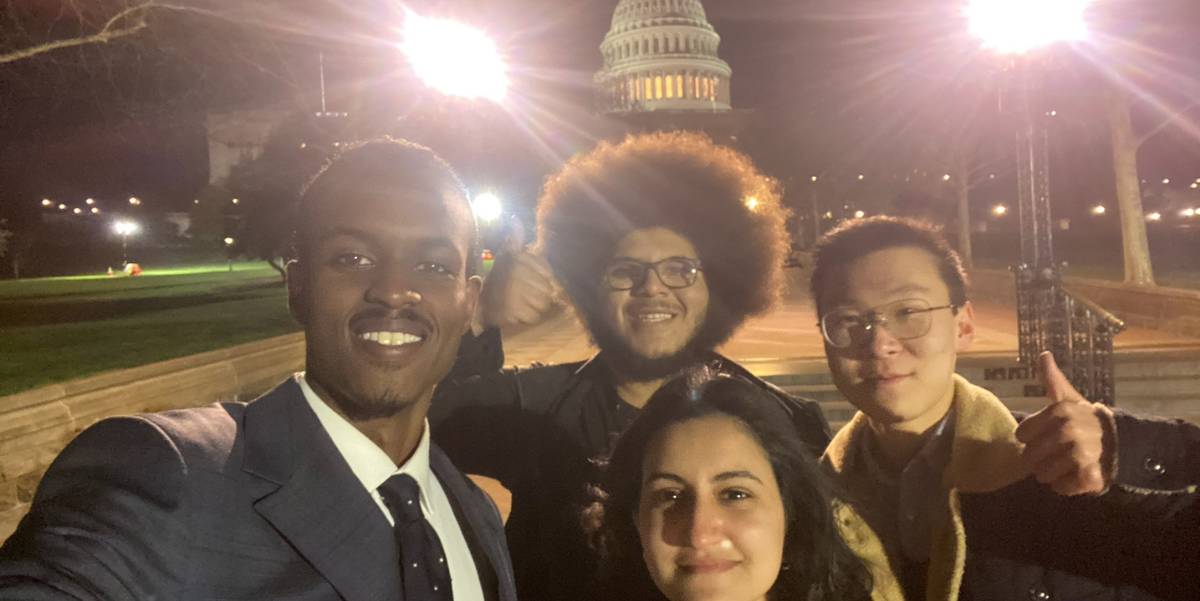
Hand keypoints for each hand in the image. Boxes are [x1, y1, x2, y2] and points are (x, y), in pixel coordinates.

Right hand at [477, 227, 559, 329]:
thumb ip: (514, 239)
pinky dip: (527, 317)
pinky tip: (518, 311)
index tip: (532, 279)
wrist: (478, 303)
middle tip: (525, 294)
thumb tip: (515, 219)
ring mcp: (513, 294)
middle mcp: (515, 274)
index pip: (547, 272)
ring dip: (534, 305)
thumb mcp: (506, 255)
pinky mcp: (511, 312)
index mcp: (516, 258)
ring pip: (542, 303)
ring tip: (522, 302)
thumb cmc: (497, 277)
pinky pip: (533, 316)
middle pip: (546, 289)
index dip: (543, 278)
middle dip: (539, 293)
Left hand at [1014, 351, 1114, 495]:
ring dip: (1048, 474)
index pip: (1023, 434)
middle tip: (1047, 457)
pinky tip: (1071, 477)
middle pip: (1031, 456)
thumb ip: (1052, 380)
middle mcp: (1071, 431)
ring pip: (1044, 474)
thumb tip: (1044, 354)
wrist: (1120, 444)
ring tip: (1059, 466)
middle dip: (1035, 460)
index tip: (1039, 437)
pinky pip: (1062, 488)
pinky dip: (1063, 487)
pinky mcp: (1091, 477)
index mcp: (1061, 411)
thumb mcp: (1069, 399)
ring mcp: (1083, 455)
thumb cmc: (1084, 421)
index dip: (1029, 438)